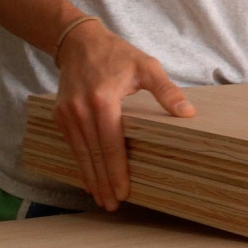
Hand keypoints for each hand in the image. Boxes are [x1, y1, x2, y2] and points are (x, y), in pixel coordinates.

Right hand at [50, 21, 194, 210]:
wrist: (78, 42)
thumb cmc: (117, 54)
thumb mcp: (146, 67)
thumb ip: (166, 90)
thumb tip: (187, 112)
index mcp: (103, 101)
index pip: (111, 145)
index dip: (117, 171)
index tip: (123, 192)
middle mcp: (81, 110)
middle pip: (94, 155)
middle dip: (103, 182)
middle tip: (112, 205)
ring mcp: (67, 113)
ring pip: (80, 153)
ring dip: (90, 178)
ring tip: (101, 198)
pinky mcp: (60, 115)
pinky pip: (72, 144)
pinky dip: (80, 163)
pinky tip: (88, 178)